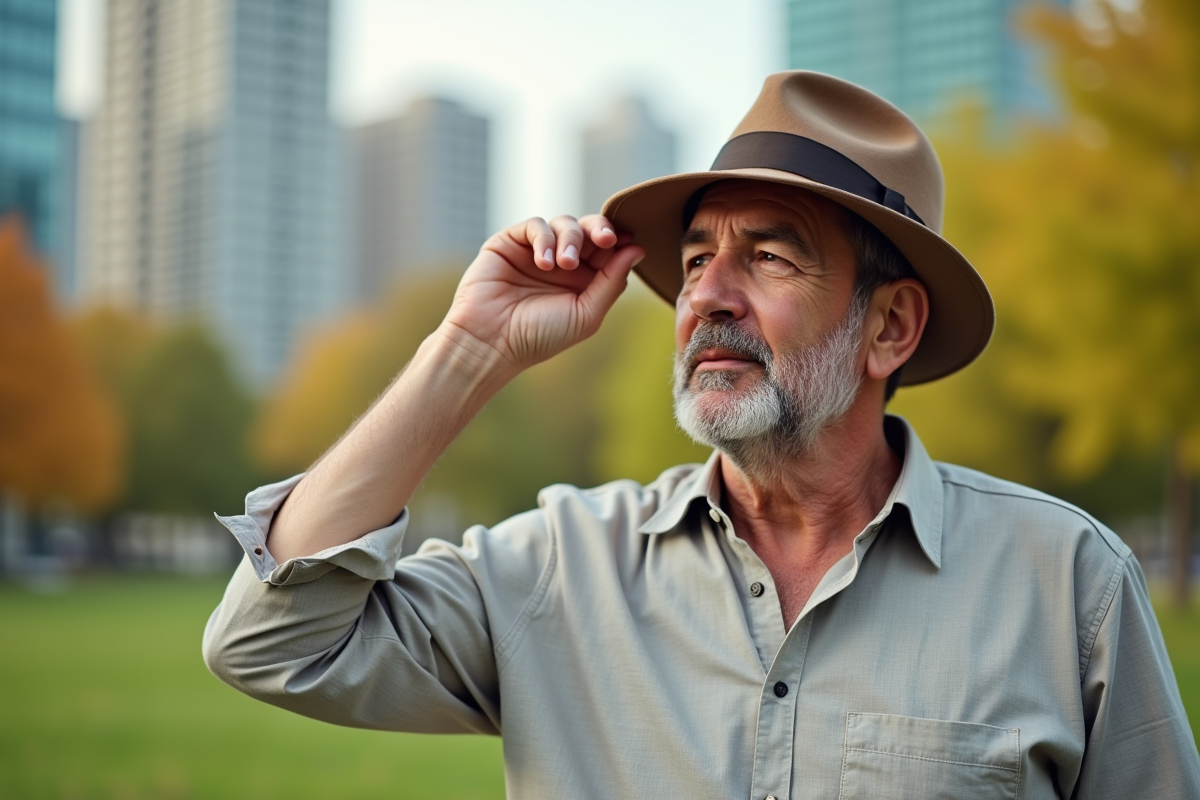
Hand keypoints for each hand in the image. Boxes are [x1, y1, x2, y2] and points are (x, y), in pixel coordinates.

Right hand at [441, 214, 643, 374]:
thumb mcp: (586, 314)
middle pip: (589, 229)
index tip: (626, 241)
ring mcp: (536, 251)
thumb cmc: (539, 336)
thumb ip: (612, 282)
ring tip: (563, 265)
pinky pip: (535, 226)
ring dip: (570, 238)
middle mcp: (562, 262)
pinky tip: (544, 262)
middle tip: (606, 239)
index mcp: (584, 280)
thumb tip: (638, 249)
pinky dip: (544, 239)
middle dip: (600, 229)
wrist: (491, 343)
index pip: (608, 249)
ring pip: (564, 223)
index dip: (618, 241)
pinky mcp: (510, 242)